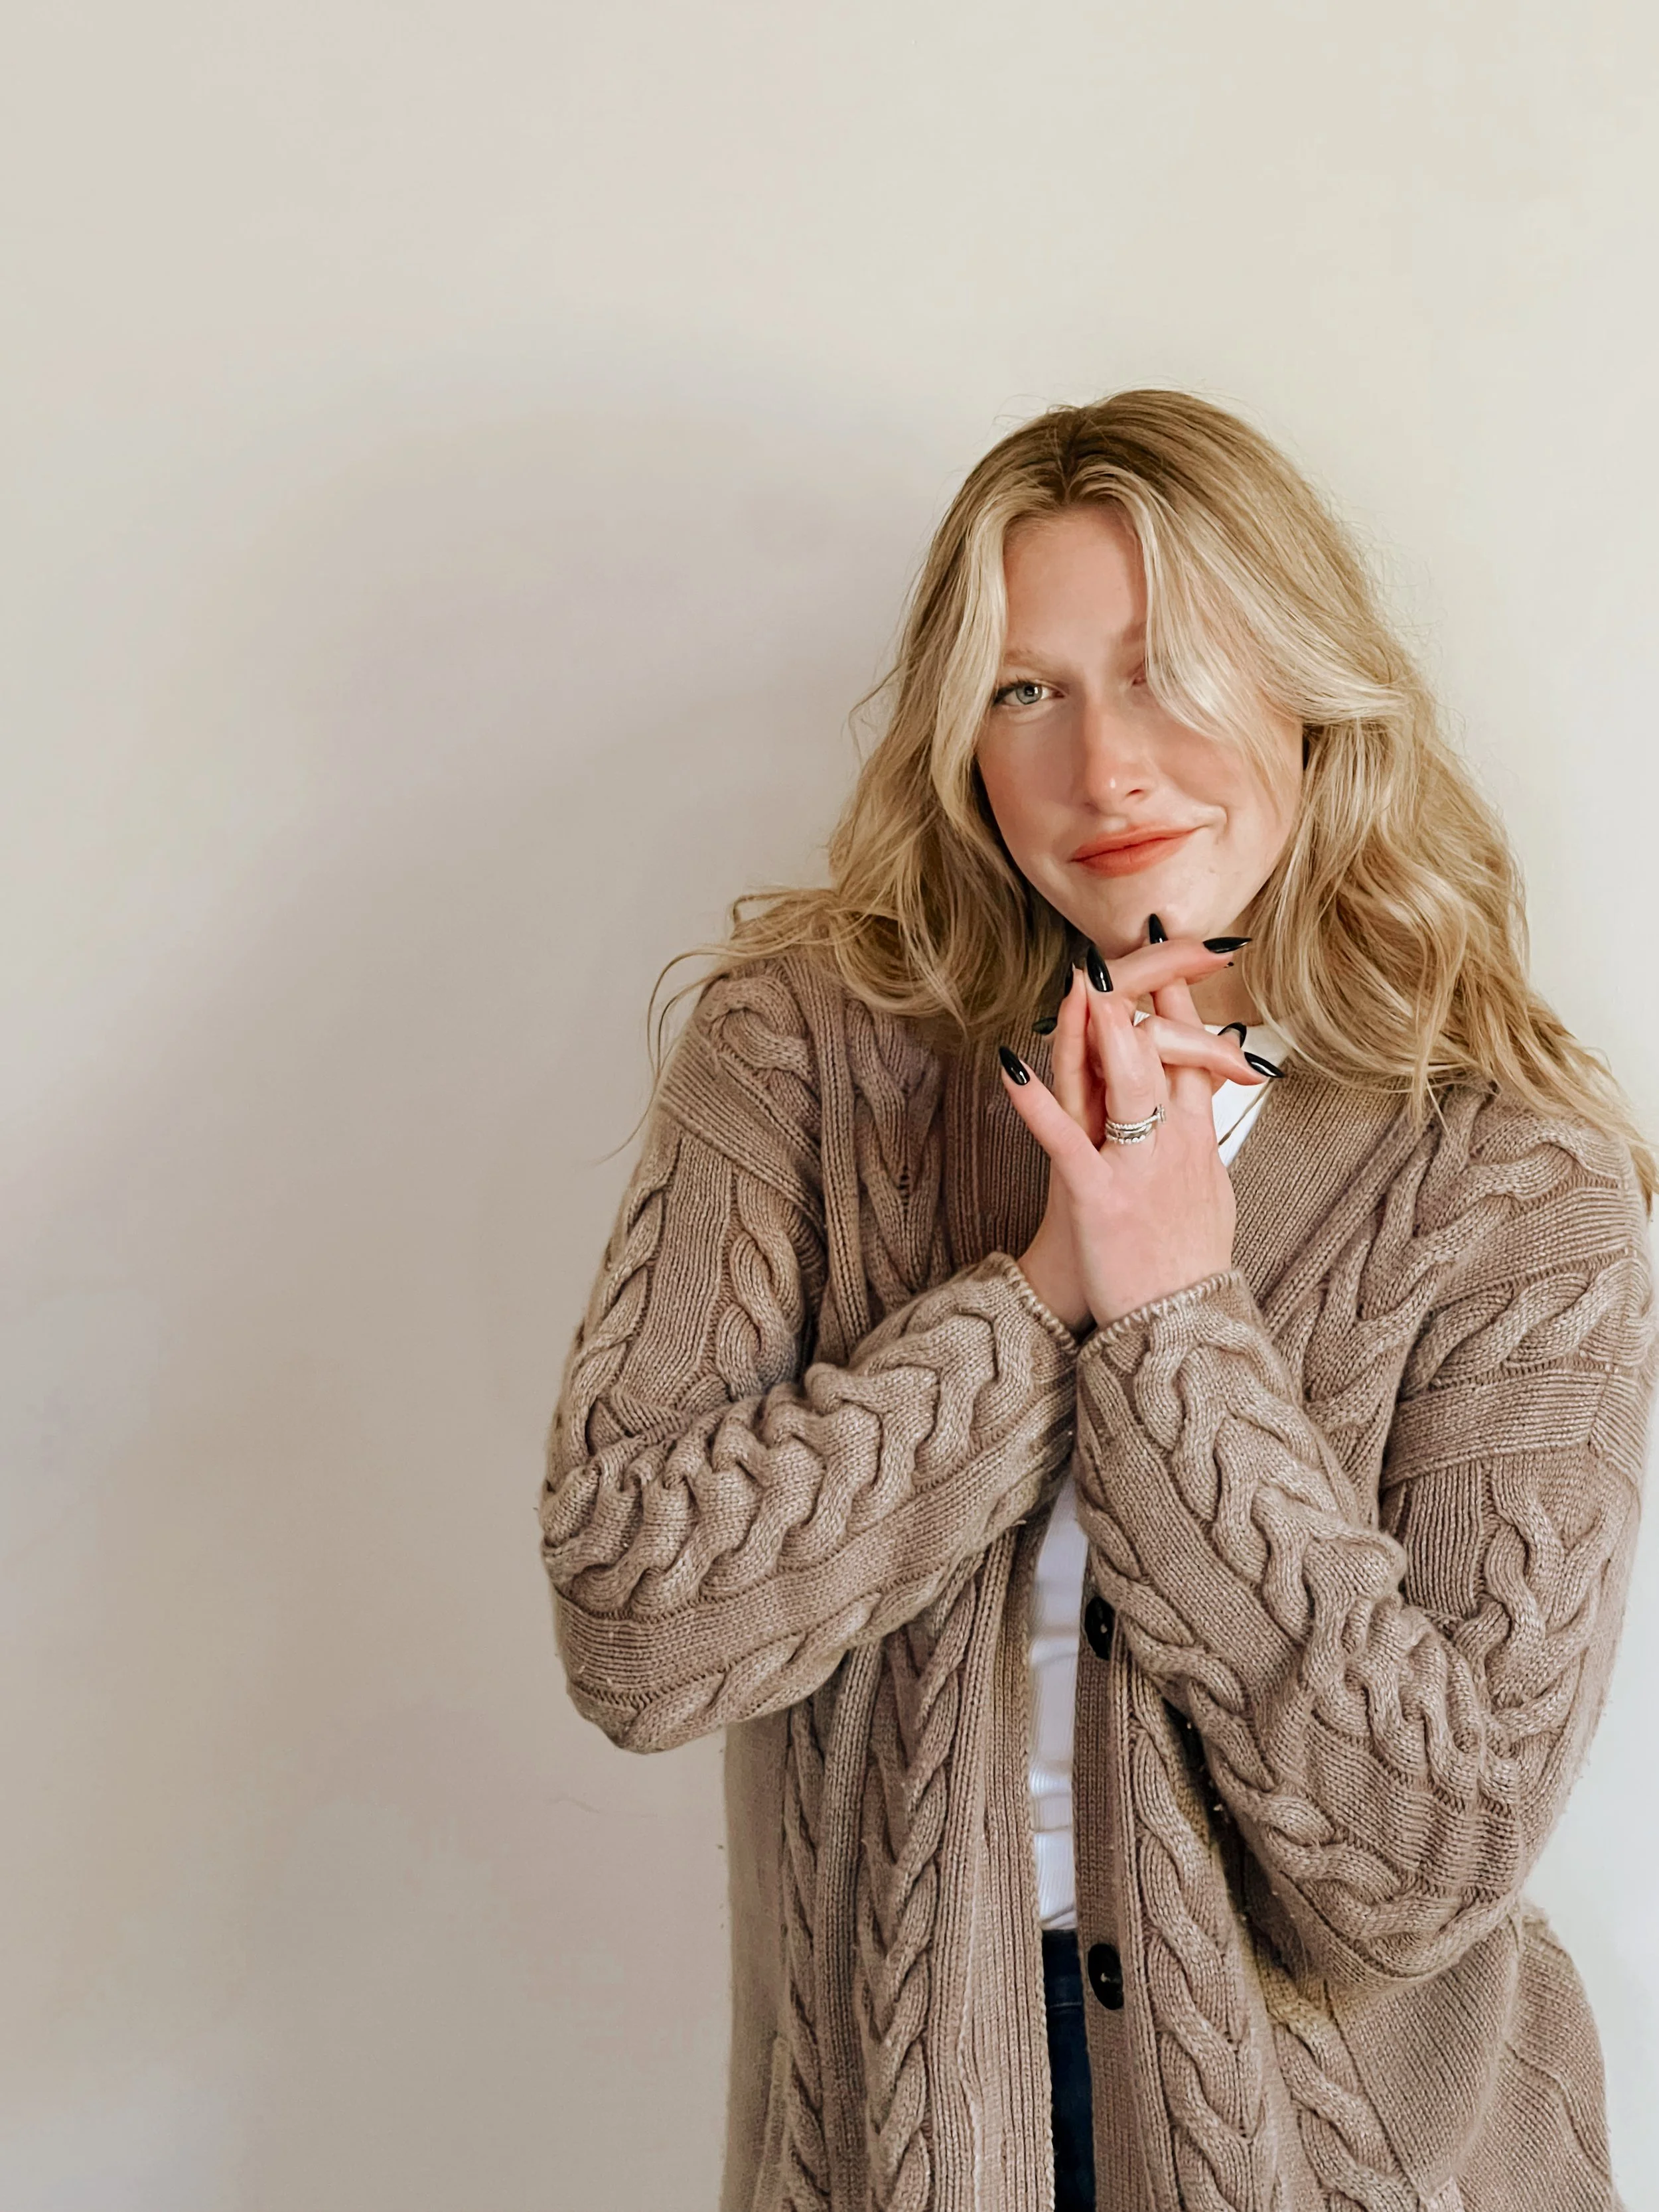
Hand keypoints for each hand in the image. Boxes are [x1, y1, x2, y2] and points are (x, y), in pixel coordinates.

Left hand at [1003, 935, 1266, 1330]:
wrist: (1181, 1331)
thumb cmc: (1187, 1263)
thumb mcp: (1211, 1191)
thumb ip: (1202, 1136)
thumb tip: (1203, 1092)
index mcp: (1198, 1139)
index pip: (1193, 1049)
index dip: (1176, 996)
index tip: (1160, 949)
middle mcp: (1173, 1144)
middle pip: (1164, 1053)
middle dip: (1140, 998)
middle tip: (1113, 956)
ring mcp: (1137, 1169)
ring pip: (1129, 1085)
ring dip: (1105, 1033)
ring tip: (1083, 986)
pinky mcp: (1099, 1199)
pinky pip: (1063, 1142)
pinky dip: (1035, 1104)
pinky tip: (1010, 1070)